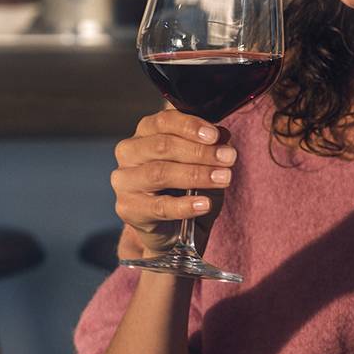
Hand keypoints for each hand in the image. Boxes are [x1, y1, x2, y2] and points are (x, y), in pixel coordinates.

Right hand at [110, 108, 237, 258]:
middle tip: (229, 158)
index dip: (191, 126)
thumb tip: (223, 137)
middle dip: (200, 151)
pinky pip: (159, 206)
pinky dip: (185, 205)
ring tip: (224, 178)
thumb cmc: (188, 189)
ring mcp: (125, 181)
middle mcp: (129, 153)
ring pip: (160, 172)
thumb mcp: (205, 164)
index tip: (216, 135)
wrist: (174, 232)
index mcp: (145, 133)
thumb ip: (211, 147)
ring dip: (196, 174)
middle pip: (162, 146)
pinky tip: (205, 204)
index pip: (164, 121)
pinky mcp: (128, 209)